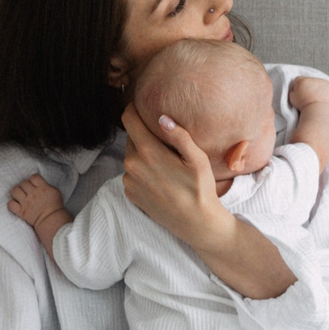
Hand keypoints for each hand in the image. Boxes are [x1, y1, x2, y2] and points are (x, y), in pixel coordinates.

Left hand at [7, 174, 66, 245]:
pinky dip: (12, 203)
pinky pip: (11, 204)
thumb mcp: (55, 191)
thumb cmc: (55, 206)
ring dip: (17, 192)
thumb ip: (46, 185)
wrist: (51, 220)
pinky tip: (16, 204)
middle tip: (27, 190)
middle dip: (25, 186)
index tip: (33, 184)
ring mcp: (26, 203)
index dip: (32, 179)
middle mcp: (34, 194)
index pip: (34, 177)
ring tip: (20, 195)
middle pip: (23, 183)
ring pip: (15, 190)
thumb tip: (38, 182)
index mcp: (43, 188)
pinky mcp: (21, 211)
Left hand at [124, 102, 298, 299]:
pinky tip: (161, 178)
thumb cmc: (200, 189)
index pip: (128, 119)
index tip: (142, 106)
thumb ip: (179, 136)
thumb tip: (162, 118)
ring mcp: (129, 181)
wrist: (196, 223)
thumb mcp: (197, 159)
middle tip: (165, 142)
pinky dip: (143, 171)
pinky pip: (132, 173)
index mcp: (147, 152)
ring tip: (166, 163)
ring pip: (132, 156)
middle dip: (144, 135)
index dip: (134, 109)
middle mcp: (132, 165)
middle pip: (131, 137)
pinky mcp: (130, 193)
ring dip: (144, 154)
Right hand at [288, 75, 328, 113]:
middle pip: (308, 81)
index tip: (301, 94)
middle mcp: (312, 79)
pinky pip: (327, 86)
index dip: (298, 87)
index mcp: (301, 80)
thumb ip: (293, 90)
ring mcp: (323, 81)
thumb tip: (295, 88)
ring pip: (318, 83)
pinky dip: (326, 91)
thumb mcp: (292, 98)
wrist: (317, 111)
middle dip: (308, 87)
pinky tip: (323, 98)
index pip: (298, 80)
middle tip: (309, 97)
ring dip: (317, 88)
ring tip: (316, 99)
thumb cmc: (304, 107)